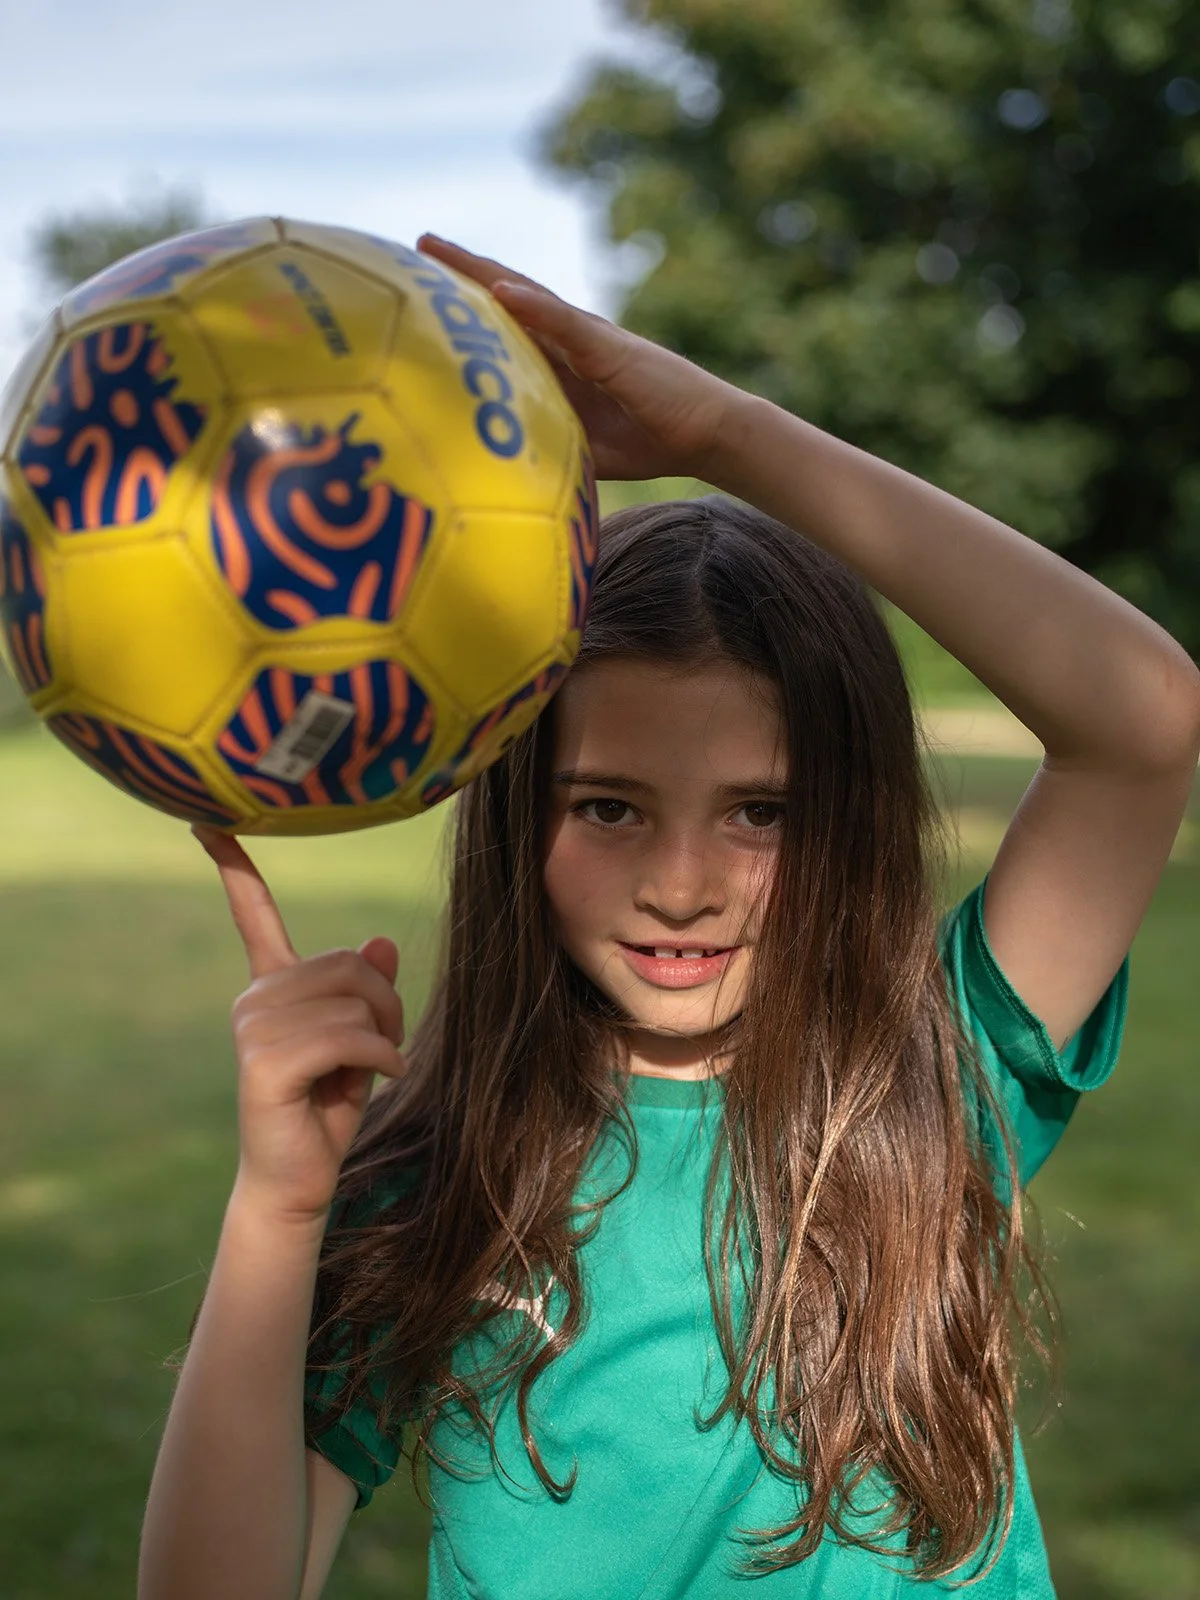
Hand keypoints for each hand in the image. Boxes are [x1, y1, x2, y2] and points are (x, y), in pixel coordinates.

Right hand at [193, 826, 408, 1225]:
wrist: (299, 1182)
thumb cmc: (328, 1109)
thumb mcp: (361, 1040)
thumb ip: (368, 992)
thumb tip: (381, 941)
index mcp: (273, 986)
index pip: (255, 914)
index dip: (235, 866)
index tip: (207, 821)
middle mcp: (255, 998)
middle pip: (349, 962)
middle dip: (387, 1002)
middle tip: (391, 1043)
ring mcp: (254, 1028)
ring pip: (353, 1000)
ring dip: (387, 1034)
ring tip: (381, 1066)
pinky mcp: (265, 1062)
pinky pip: (347, 1036)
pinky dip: (382, 1057)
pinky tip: (384, 1078)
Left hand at [417, 233, 741, 482]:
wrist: (706, 434)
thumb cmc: (650, 440)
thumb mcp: (584, 447)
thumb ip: (548, 442)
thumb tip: (504, 468)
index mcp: (561, 363)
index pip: (506, 327)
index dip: (467, 309)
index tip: (425, 292)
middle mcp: (569, 340)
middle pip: (507, 296)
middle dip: (463, 271)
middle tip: (418, 243)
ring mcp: (588, 338)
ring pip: (526, 296)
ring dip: (482, 271)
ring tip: (437, 249)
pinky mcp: (609, 347)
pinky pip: (565, 324)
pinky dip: (533, 306)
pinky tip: (499, 289)